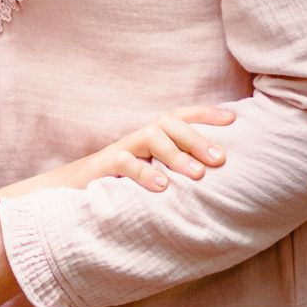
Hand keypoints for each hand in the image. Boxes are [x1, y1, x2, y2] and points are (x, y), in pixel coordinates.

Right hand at [95, 103, 235, 192]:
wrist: (74, 191)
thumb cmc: (122, 185)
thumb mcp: (153, 175)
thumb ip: (178, 173)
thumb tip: (214, 178)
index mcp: (152, 137)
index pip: (179, 116)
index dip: (205, 114)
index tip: (233, 119)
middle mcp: (138, 138)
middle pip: (167, 122)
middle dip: (196, 137)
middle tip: (219, 158)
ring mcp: (120, 150)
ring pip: (149, 136)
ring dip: (176, 154)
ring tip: (198, 174)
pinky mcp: (103, 167)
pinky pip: (123, 162)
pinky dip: (144, 172)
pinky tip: (162, 186)